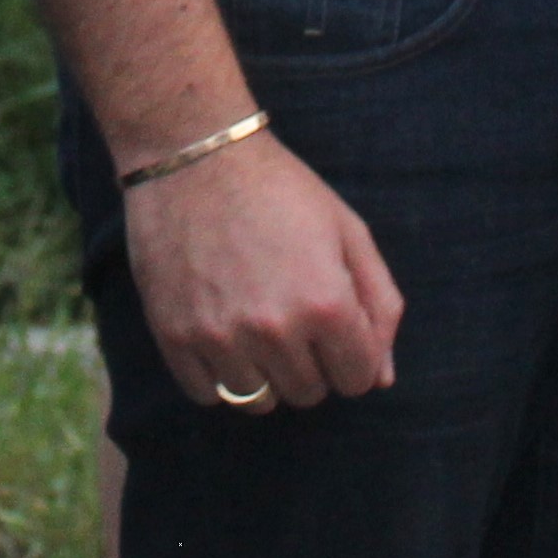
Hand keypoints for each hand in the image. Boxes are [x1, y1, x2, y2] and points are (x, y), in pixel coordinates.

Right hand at [126, 131, 401, 415]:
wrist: (196, 156)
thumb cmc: (282, 190)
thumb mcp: (348, 232)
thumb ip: (378, 305)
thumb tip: (383, 377)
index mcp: (326, 303)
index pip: (358, 379)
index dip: (352, 353)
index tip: (335, 326)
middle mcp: (275, 329)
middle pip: (309, 392)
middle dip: (311, 362)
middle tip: (292, 313)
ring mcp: (221, 337)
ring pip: (260, 401)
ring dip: (265, 371)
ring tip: (256, 321)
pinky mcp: (175, 337)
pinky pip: (209, 394)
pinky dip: (220, 375)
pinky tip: (222, 330)